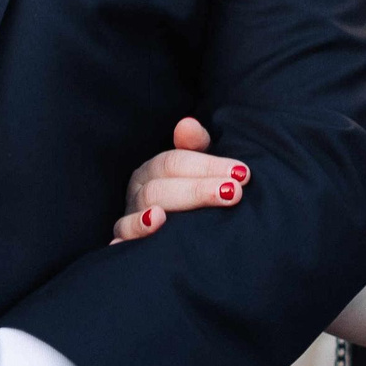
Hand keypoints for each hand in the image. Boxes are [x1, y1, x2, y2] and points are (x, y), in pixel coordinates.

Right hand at [114, 116, 245, 241]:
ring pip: (144, 207)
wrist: (175, 233)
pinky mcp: (126, 242)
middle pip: (161, 186)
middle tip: (233, 193)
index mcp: (154, 170)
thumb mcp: (196, 169)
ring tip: (172, 215)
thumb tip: (187, 124)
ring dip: (163, 210)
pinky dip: (132, 233)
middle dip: (198, 189)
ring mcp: (130, 216)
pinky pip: (123, 237)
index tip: (242, 173)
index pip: (175, 161)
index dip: (209, 165)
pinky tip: (153, 226)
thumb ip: (196, 145)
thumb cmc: (190, 196)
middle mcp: (139, 190)